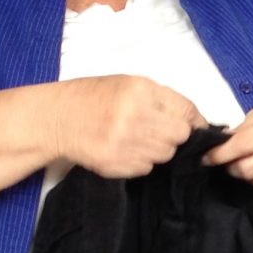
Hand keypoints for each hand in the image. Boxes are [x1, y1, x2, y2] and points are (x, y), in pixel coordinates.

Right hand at [53, 76, 204, 178]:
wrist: (57, 118)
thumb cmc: (94, 98)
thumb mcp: (128, 84)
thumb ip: (161, 99)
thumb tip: (195, 120)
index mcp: (141, 90)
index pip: (186, 110)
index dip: (195, 121)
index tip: (195, 127)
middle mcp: (136, 115)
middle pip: (180, 136)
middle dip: (174, 135)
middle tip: (158, 131)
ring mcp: (126, 142)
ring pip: (165, 154)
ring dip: (158, 149)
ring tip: (137, 138)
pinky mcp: (117, 164)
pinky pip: (146, 168)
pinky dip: (141, 161)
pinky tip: (125, 149)